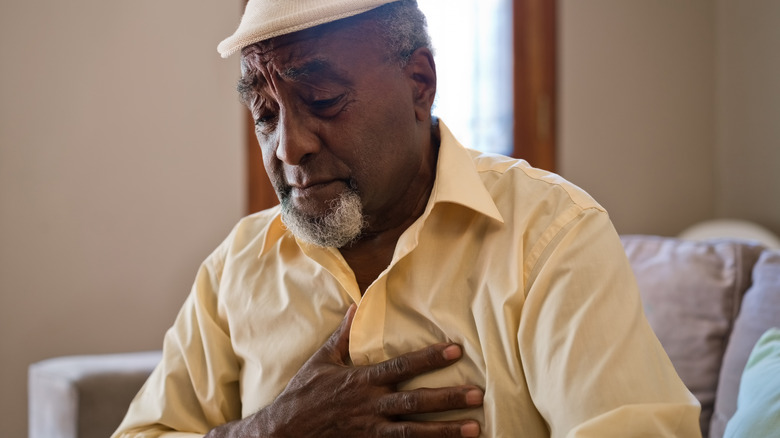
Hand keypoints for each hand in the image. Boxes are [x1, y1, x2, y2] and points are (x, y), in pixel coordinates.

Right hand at [207, 304, 482, 436]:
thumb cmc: (302, 395)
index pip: (401, 367)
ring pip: (414, 433)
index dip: (429, 358)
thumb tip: (357, 307)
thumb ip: (342, 336)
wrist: (281, 434)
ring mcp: (370, 431)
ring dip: (445, 431)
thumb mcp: (320, 362)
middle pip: (415, 403)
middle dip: (447, 398)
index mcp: (361, 381)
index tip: (455, 349)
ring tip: (474, 428)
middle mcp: (369, 407)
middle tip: (477, 394)